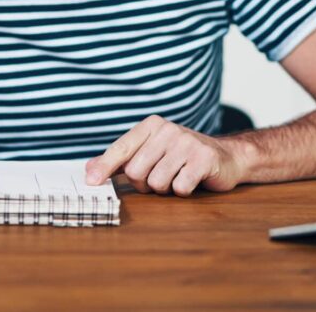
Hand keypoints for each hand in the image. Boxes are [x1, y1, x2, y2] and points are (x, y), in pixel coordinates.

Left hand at [84, 115, 247, 196]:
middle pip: (136, 172)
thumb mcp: (150, 152)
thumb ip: (120, 160)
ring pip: (157, 183)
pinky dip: (182, 191)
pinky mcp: (203, 159)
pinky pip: (179, 188)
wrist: (226, 156)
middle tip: (160, 176)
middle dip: (145, 184)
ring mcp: (187, 143)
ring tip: (177, 176)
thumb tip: (88, 169)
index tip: (91, 182)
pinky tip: (191, 179)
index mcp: (151, 125)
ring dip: (165, 188)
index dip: (105, 167)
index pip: (121, 149)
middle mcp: (167, 129)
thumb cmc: (181, 157)